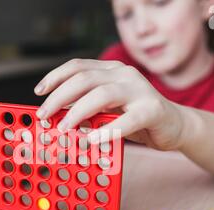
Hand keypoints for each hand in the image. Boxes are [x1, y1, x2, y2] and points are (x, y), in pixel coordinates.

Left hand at [34, 59, 189, 150]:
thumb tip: (56, 117)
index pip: (78, 66)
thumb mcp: (108, 110)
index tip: (39, 92)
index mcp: (111, 70)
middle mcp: (124, 74)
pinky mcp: (152, 109)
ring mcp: (139, 90)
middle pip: (84, 79)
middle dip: (59, 97)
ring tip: (63, 129)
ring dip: (77, 112)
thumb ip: (88, 108)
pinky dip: (107, 130)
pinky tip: (93, 140)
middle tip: (44, 115)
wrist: (174, 126)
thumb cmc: (136, 118)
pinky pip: (126, 120)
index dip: (55, 77)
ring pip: (102, 95)